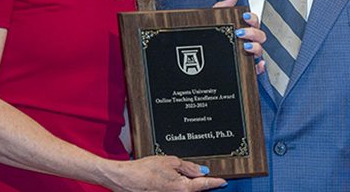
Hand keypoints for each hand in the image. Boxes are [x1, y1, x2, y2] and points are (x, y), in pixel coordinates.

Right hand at [103, 155, 225, 190]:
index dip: (216, 182)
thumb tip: (201, 171)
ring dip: (189, 183)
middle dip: (201, 182)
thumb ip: (188, 167)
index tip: (223, 181)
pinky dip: (179, 186)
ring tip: (184, 174)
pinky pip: (176, 191)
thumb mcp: (170, 161)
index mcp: (183, 188)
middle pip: (196, 189)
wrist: (125, 179)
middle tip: (206, 175)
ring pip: (186, 191)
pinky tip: (174, 179)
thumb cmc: (144, 170)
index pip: (204, 185)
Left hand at [213, 0, 265, 73]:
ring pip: (260, 51)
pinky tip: (258, 64)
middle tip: (240, 32)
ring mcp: (247, 55)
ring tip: (245, 46)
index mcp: (243, 30)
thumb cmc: (210, 38)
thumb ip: (223, 7)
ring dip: (256, 47)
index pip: (254, 22)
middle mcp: (248, 42)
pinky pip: (257, 69)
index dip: (253, 18)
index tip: (245, 17)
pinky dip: (260, 67)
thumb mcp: (214, 21)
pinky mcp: (245, 68)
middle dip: (253, 33)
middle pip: (260, 36)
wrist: (199, 58)